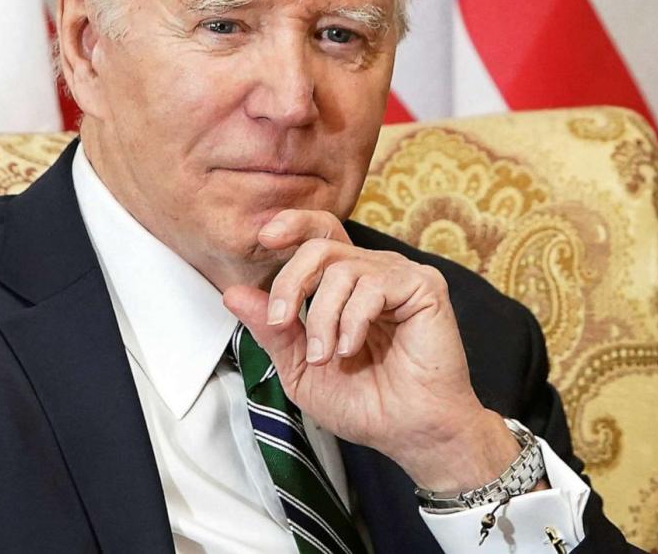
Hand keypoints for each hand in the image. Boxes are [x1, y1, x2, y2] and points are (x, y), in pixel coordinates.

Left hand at [221, 209, 521, 492]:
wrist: (409, 433)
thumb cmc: (366, 404)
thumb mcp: (301, 369)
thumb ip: (272, 331)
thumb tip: (233, 293)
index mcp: (346, 286)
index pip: (319, 236)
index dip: (293, 225)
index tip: (264, 237)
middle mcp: (374, 272)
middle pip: (321, 245)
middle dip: (290, 282)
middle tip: (280, 322)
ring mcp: (400, 276)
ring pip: (341, 269)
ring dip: (322, 317)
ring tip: (326, 356)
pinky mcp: (423, 286)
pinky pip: (373, 284)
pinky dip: (352, 320)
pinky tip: (352, 348)